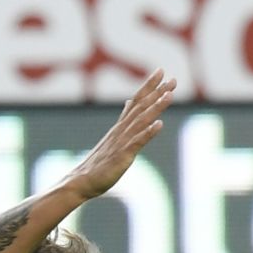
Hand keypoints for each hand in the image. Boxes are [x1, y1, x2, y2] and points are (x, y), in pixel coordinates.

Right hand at [66, 69, 176, 200]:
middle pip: (140, 107)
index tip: (161, 71)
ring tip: (169, 95)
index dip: (149, 86)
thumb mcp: (113, 137)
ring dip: (155, 107)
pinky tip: (159, 124)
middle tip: (171, 78)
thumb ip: (123, 119)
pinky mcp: (122, 156)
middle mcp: (121, 131)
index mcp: (120, 127)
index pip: (136, 101)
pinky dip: (148, 132)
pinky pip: (137, 142)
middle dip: (156, 92)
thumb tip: (130, 102)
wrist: (80, 181)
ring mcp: (122, 142)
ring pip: (141, 121)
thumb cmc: (97, 163)